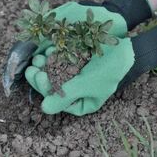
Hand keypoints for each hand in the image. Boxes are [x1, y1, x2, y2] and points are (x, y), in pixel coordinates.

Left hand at [26, 21, 156, 115]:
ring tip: (38, 58)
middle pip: (54, 88)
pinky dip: (54, 57)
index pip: (59, 101)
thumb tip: (44, 109)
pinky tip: (48, 51)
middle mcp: (77, 91)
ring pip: (56, 74)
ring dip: (45, 66)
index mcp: (82, 102)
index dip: (46, 90)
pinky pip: (61, 62)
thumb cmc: (111, 68)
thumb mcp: (90, 83)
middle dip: (42, 77)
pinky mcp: (75, 64)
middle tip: (32, 68)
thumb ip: (67, 95)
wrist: (125, 48)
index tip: (39, 77)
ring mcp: (76, 77)